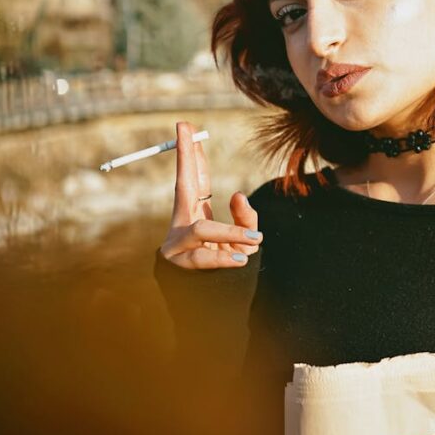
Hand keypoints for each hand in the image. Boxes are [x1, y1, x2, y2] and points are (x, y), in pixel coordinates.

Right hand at [158, 120, 262, 268]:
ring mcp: (178, 245)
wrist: (213, 309)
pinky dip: (223, 259)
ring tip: (256, 240)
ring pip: (201, 230)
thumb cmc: (227, 267)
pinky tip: (241, 260)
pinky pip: (203, 259)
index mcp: (194, 213)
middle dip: (184, 158)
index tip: (185, 125)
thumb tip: (238, 194)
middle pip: (183, 187)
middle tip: (185, 131)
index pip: (193, 177)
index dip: (190, 152)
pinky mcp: (180, 267)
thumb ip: (245, 216)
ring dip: (229, 232)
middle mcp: (182, 224)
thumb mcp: (241, 238)